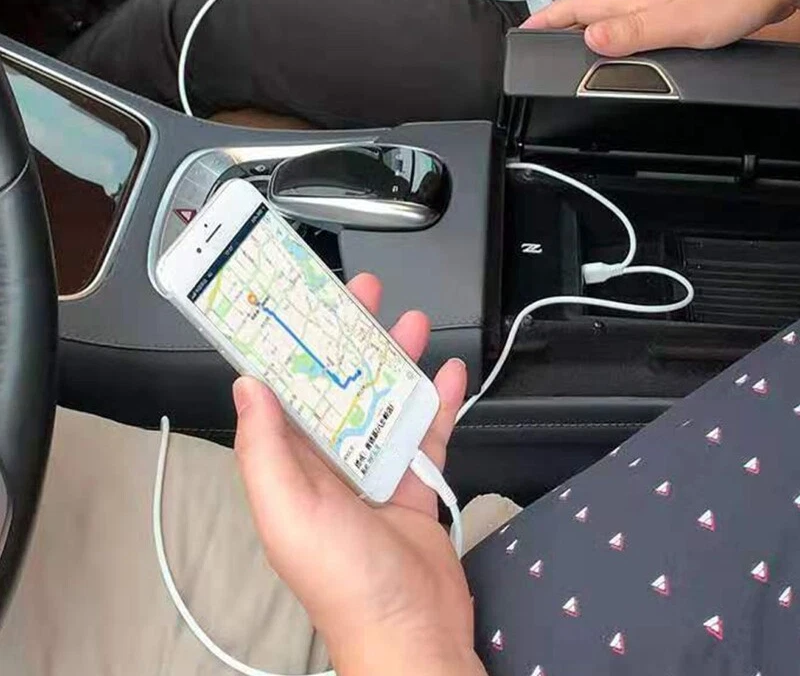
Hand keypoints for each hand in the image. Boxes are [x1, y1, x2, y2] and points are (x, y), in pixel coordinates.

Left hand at [233, 273, 484, 675]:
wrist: (412, 632)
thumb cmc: (344, 582)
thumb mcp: (289, 512)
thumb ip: (265, 449)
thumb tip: (248, 386)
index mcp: (292, 465)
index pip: (286, 392)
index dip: (292, 346)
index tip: (300, 305)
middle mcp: (330, 464)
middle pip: (341, 386)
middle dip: (352, 339)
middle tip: (365, 297)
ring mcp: (375, 472)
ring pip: (386, 402)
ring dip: (397, 362)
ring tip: (411, 324)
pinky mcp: (415, 485)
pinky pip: (427, 433)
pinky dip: (438, 402)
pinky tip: (447, 375)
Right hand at [523, 0, 799, 55]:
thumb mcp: (681, 21)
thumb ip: (634, 32)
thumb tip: (588, 40)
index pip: (575, 8)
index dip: (545, 21)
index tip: (520, 34)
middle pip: (586, 13)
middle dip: (556, 27)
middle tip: (535, 47)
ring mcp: (658, 4)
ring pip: (609, 20)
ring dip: (583, 33)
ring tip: (566, 53)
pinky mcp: (675, 12)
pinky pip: (632, 27)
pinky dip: (615, 40)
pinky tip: (621, 50)